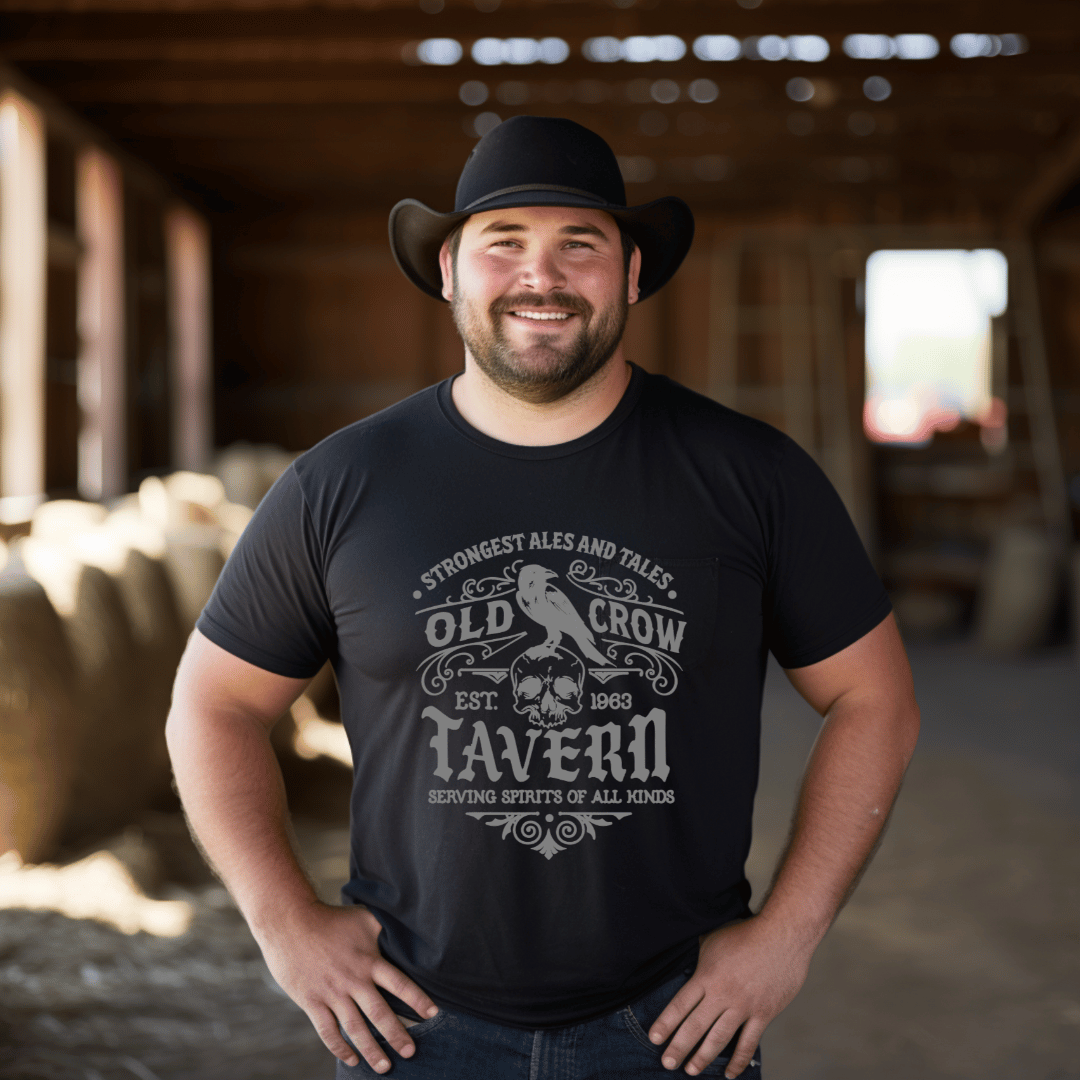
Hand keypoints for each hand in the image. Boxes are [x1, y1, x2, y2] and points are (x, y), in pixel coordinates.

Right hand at [256, 902, 438, 1072]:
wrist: (290, 923)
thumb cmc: (331, 919)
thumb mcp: (364, 918)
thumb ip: (385, 928)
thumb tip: (410, 927)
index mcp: (368, 960)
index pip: (399, 983)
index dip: (418, 999)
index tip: (433, 1014)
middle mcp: (353, 980)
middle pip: (380, 1013)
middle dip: (397, 1035)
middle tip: (411, 1053)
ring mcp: (332, 993)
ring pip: (355, 1028)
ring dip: (371, 1050)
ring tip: (385, 1067)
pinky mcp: (311, 1002)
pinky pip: (328, 1031)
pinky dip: (340, 1048)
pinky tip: (351, 1059)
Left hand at [647, 917, 811, 1076]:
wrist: (782, 935)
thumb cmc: (745, 933)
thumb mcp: (713, 939)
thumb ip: (700, 958)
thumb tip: (688, 964)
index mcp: (707, 975)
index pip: (680, 1004)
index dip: (665, 1023)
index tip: (654, 1038)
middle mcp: (722, 994)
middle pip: (695, 1026)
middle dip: (678, 1047)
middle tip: (667, 1063)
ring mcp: (743, 1006)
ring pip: (718, 1039)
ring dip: (703, 1057)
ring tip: (690, 1071)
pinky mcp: (763, 1014)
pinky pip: (748, 1043)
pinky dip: (738, 1061)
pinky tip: (729, 1073)